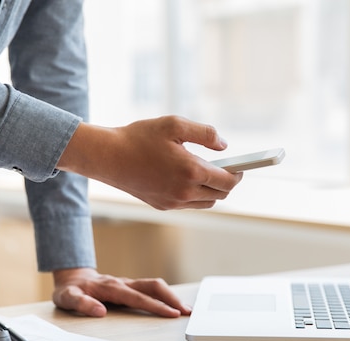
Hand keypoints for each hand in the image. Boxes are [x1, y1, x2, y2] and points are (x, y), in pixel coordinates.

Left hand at [51, 268, 191, 317]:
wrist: (72, 277)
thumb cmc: (70, 290)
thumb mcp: (67, 298)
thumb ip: (82, 303)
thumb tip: (100, 311)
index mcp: (111, 287)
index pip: (137, 297)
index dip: (155, 306)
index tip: (171, 313)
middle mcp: (123, 283)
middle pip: (153, 286)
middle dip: (172, 298)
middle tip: (187, 312)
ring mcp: (128, 284)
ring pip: (155, 286)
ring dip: (171, 296)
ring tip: (186, 310)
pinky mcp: (130, 287)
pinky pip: (151, 289)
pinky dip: (165, 296)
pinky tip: (174, 305)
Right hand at [57, 115, 242, 209]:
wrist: (107, 157)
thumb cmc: (139, 137)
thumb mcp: (174, 125)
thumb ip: (205, 133)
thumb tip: (223, 146)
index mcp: (191, 171)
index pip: (228, 181)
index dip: (238, 173)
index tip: (241, 166)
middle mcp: (184, 192)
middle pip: (219, 195)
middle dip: (227, 183)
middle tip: (226, 168)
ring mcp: (173, 202)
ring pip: (205, 202)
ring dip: (212, 190)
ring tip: (208, 173)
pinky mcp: (162, 205)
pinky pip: (188, 204)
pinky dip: (194, 194)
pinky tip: (188, 179)